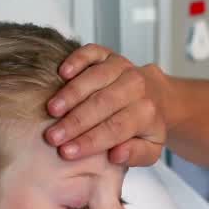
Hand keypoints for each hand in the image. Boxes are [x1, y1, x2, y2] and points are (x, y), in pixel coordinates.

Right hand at [44, 44, 166, 165]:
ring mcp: (121, 67)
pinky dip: (77, 60)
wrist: (157, 97)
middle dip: (75, 121)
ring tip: (51, 110)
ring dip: (71, 94)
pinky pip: (92, 53)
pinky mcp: (107, 55)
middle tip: (51, 136)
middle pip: (102, 104)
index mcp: (147, 112)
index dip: (89, 141)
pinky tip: (62, 73)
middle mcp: (136, 86)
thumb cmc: (145, 128)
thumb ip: (136, 155)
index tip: (66, 152)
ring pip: (94, 78)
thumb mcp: (150, 150)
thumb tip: (116, 154)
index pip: (115, 128)